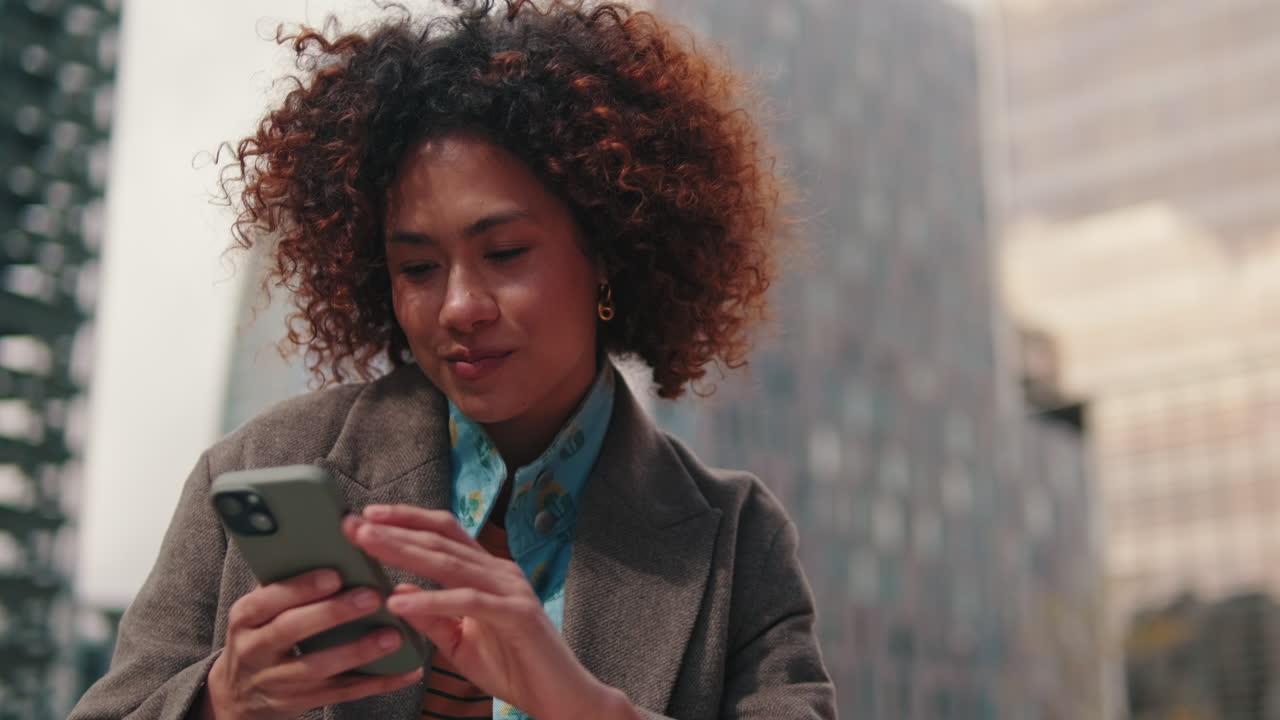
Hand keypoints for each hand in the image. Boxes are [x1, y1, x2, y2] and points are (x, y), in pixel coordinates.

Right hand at [200, 569, 422, 719]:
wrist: (239, 695)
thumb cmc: (261, 636)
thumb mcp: (260, 612)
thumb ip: (288, 586)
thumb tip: (337, 546)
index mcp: (246, 616)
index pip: (268, 598)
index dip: (301, 587)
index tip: (335, 574)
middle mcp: (255, 649)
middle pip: (292, 629)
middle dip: (333, 612)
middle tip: (373, 597)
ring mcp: (276, 681)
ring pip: (318, 667)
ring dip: (359, 651)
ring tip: (393, 636)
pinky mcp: (298, 704)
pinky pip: (341, 693)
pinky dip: (376, 682)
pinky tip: (406, 671)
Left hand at [346, 505, 634, 719]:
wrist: (561, 697)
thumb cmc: (513, 667)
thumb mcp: (459, 642)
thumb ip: (432, 617)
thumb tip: (396, 591)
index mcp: (488, 572)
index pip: (444, 534)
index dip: (407, 521)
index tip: (367, 517)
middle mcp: (500, 572)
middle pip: (441, 541)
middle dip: (395, 530)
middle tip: (353, 524)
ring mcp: (510, 590)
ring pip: (451, 563)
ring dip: (405, 551)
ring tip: (369, 545)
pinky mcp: (517, 615)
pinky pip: (468, 602)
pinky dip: (432, 600)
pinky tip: (400, 602)